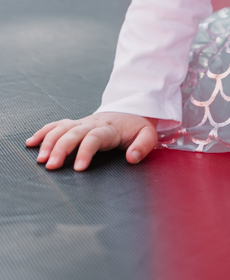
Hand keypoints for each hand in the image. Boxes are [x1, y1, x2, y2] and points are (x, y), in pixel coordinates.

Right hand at [26, 113, 158, 170]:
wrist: (131, 111)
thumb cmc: (136, 127)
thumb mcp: (148, 135)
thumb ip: (143, 146)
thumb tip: (131, 158)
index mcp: (110, 128)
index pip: (95, 137)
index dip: (86, 152)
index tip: (79, 168)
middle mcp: (92, 123)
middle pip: (73, 133)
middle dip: (61, 148)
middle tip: (51, 166)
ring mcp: (82, 123)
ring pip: (62, 128)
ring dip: (49, 142)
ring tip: (40, 159)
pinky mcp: (75, 124)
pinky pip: (56, 125)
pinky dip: (43, 133)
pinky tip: (30, 143)